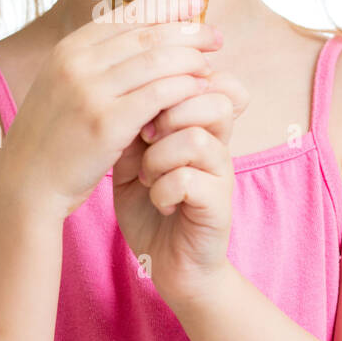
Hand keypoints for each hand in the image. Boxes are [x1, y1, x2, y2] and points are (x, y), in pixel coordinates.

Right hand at [0, 0, 220, 218]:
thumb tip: (140, 38)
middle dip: (187, 30)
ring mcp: (90, 92)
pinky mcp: (106, 123)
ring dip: (191, 59)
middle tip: (215, 35)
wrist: (26, 183)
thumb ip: (96, 63)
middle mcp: (77, 63)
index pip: (126, 14)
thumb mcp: (64, 87)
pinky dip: (184, 88)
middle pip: (147, 33)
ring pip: (157, 60)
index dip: (165, 5)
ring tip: (211, 63)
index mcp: (68, 49)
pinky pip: (158, 94)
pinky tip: (201, 90)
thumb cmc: (53, 138)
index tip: (193, 2)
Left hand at [112, 65, 249, 310]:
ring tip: (147, 176)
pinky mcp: (218, 204)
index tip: (137, 107)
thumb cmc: (148, 206)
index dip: (170, 82)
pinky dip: (163, 189)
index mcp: (197, 123)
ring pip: (196, 137)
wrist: (166, 263)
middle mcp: (216, 142)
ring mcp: (221, 172)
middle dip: (166, 112)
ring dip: (160, 156)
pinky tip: (157, 201)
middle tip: (142, 137)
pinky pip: (190, 179)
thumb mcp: (132, 158)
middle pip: (210, 96)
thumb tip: (121, 88)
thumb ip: (132, 123)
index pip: (202, 77)